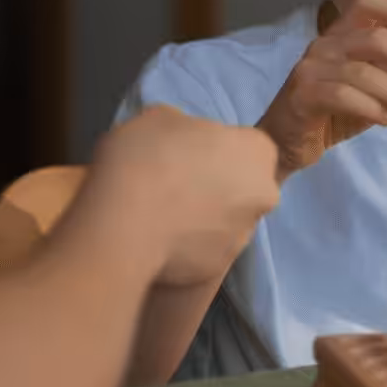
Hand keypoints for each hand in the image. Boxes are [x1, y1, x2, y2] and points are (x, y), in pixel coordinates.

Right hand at [80, 105, 280, 285]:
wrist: (123, 225)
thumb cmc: (145, 157)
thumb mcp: (159, 117)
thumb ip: (185, 128)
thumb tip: (184, 143)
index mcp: (258, 152)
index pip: (248, 145)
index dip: (217, 147)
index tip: (187, 153)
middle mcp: (264, 196)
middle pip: (242, 186)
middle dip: (215, 185)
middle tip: (174, 183)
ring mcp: (243, 238)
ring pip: (225, 222)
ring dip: (201, 217)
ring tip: (159, 215)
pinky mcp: (218, 269)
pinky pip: (203, 251)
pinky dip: (186, 246)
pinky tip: (156, 240)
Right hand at [256, 0, 386, 178]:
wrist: (288, 143)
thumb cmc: (335, 112)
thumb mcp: (377, 89)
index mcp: (341, 34)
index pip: (367, 0)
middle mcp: (324, 44)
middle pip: (377, 39)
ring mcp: (310, 68)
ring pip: (365, 73)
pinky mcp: (303, 95)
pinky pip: (344, 96)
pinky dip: (373, 108)